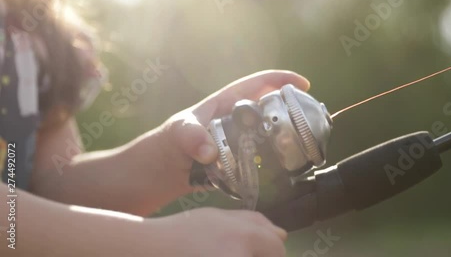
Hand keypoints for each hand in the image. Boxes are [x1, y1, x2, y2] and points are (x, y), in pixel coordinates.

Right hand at [145, 207, 287, 256]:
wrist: (149, 250)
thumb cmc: (184, 230)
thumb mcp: (219, 217)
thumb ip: (253, 222)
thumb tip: (282, 234)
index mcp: (244, 237)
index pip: (277, 249)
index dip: (269, 248)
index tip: (255, 249)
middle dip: (257, 255)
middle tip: (228, 249)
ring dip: (243, 256)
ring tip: (218, 251)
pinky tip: (210, 255)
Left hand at [157, 70, 309, 194]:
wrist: (166, 169)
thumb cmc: (170, 141)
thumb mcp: (179, 133)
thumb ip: (193, 138)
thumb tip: (210, 152)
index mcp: (227, 102)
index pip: (258, 83)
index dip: (281, 80)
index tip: (303, 84)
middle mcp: (237, 118)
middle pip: (270, 107)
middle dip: (290, 108)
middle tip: (309, 118)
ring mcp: (240, 138)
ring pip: (269, 132)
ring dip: (285, 135)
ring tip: (304, 143)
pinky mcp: (240, 158)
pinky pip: (261, 156)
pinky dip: (274, 161)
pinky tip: (285, 168)